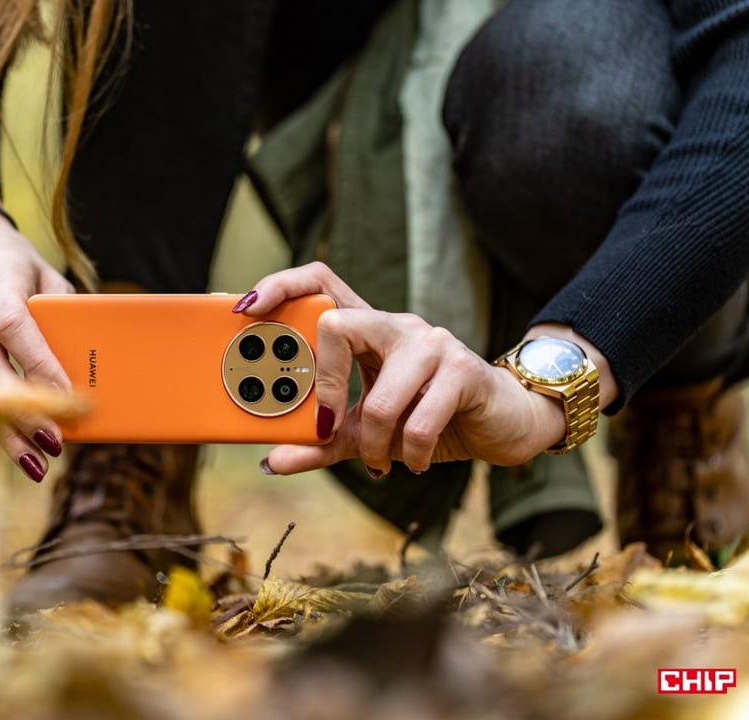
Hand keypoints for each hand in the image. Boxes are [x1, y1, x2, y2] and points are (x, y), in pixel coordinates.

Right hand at [0, 170, 72, 480]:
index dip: (41, 366)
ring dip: (3, 430)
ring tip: (36, 462)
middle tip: (54, 441)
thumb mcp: (42, 270)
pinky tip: (15, 448)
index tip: (71, 398)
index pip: (16, 329)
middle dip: (21, 410)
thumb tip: (88, 356)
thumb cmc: (8, 257)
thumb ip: (63, 308)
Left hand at [237, 262, 569, 474]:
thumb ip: (322, 442)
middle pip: (338, 323)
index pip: (321, 282)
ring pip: (381, 397)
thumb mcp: (368, 432)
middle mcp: (396, 325)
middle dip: (325, 384)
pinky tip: (413, 461)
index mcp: (368, 328)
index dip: (282, 285)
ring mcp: (432, 344)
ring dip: (376, 442)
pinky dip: (409, 454)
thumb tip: (272, 461)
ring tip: (382, 459)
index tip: (245, 308)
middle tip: (328, 424)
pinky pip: (418, 422)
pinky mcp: (464, 371)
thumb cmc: (429, 418)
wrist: (502, 425)